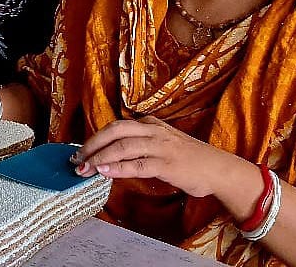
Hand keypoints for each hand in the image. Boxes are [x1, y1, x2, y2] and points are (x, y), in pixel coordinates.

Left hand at [73, 116, 243, 197]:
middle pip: (115, 130)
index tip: (80, 151)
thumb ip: (140, 146)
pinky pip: (138, 164)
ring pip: (124, 146)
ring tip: (85, 168)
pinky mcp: (167, 163)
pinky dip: (119, 168)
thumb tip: (111, 156)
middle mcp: (154, 131)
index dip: (95, 138)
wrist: (218, 169)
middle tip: (77, 159)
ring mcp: (161, 146)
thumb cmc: (189, 160)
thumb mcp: (162, 144)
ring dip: (101, 157)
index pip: (116, 126)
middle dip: (93, 144)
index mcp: (151, 124)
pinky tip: (105, 172)